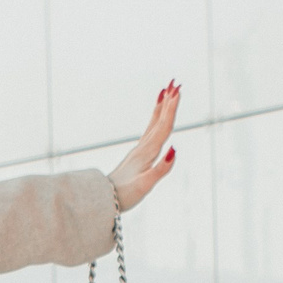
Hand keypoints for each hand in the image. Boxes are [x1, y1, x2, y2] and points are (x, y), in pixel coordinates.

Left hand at [107, 81, 180, 210]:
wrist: (105, 200)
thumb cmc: (125, 195)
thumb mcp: (145, 185)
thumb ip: (161, 168)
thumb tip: (174, 149)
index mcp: (147, 152)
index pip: (163, 127)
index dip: (171, 109)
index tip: (177, 91)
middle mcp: (143, 148)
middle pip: (158, 121)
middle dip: (168, 103)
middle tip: (174, 83)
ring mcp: (139, 151)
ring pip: (152, 124)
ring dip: (161, 108)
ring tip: (166, 93)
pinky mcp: (137, 156)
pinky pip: (148, 133)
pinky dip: (154, 121)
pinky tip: (156, 120)